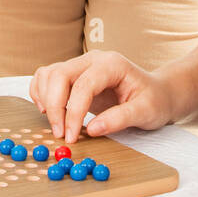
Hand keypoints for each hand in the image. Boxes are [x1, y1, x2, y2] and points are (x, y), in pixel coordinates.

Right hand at [29, 51, 173, 145]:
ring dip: (45, 100)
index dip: (73, 112)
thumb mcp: (145, 112)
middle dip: (54, 107)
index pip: (83, 84)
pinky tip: (49, 112)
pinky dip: (41, 94)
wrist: (156, 93)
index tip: (70, 137)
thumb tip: (92, 130)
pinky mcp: (73, 74)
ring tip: (55, 125)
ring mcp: (81, 64)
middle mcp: (93, 59)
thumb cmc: (153, 100)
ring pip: (49, 74)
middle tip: (59, 135)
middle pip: (59, 75)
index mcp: (112, 64)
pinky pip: (46, 77)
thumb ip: (119, 119)